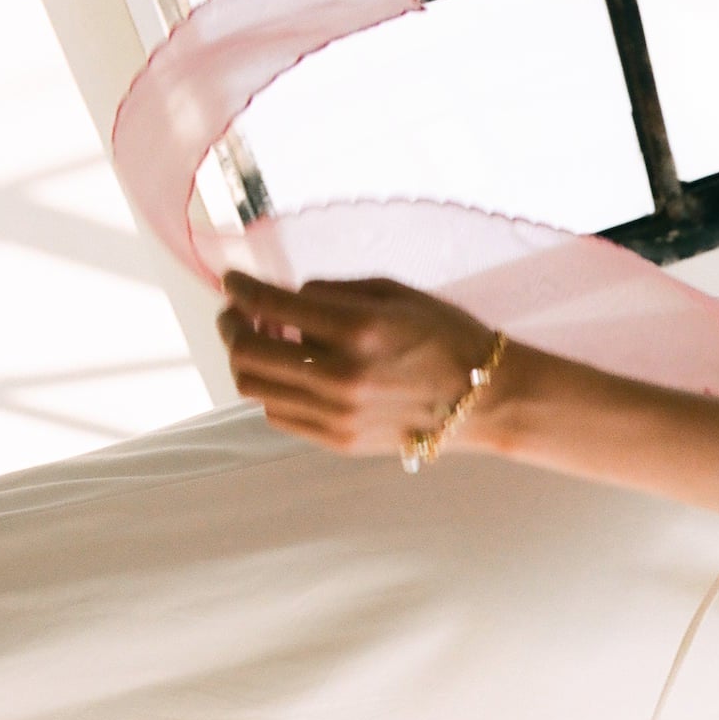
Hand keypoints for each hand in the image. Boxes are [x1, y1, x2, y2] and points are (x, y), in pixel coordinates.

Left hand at [215, 271, 501, 457]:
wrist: (486, 399)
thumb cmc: (447, 337)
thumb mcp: (395, 293)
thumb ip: (333, 291)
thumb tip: (284, 298)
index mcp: (358, 328)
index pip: (268, 304)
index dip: (238, 287)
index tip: (231, 279)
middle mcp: (341, 374)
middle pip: (246, 350)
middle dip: (231, 324)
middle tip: (237, 313)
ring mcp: (338, 414)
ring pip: (254, 387)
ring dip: (246, 359)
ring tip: (263, 344)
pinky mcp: (340, 440)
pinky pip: (279, 414)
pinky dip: (272, 390)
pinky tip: (290, 375)